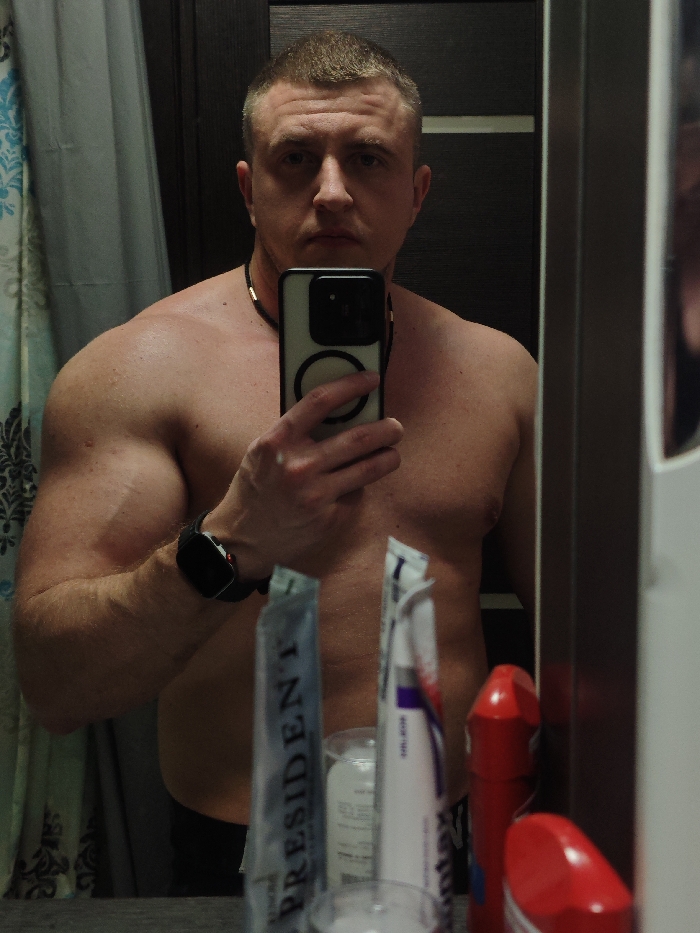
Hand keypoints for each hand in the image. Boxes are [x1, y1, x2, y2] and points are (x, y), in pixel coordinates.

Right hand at [204, 370, 402, 578]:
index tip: (370, 379)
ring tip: (392, 453)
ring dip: (389, 457)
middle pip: (359, 437)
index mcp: (277, 441)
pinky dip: (360, 487)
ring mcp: (315, 495)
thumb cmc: (255, 489)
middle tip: (395, 427)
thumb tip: (340, 410)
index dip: (350, 385)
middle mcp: (297, 466)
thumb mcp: (263, 452)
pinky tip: (355, 486)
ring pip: (369, 468)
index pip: (320, 401)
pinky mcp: (328, 518)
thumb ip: (295, 432)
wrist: (241, 539)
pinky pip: (356, 494)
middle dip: (386, 429)